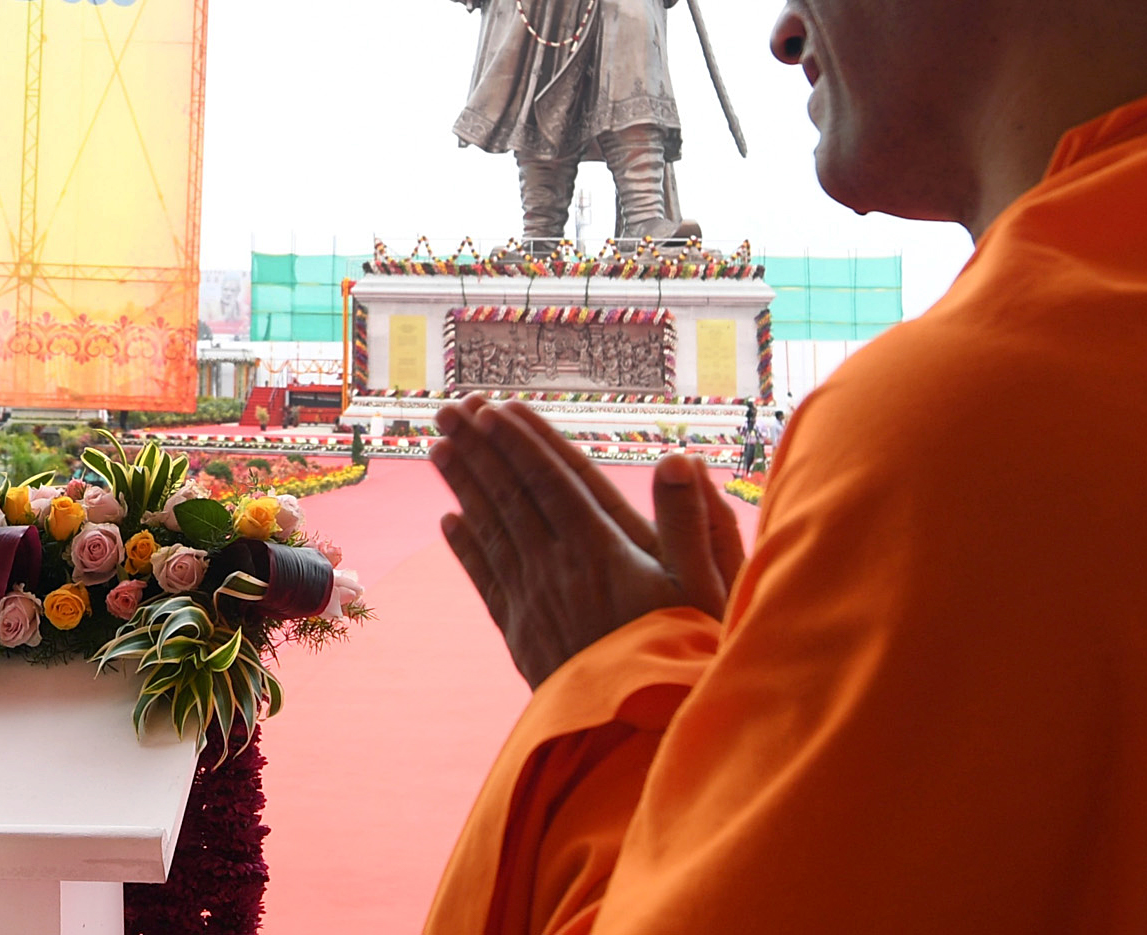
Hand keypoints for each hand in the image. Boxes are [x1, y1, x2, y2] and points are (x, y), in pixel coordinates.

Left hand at [430, 395, 744, 688]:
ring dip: (463, 485)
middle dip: (480, 449)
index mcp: (604, 549)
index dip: (522, 442)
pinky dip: (466, 547)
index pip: (552, 481)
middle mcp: (559, 568)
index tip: (494, 408)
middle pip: (511, 496)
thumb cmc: (689, 658)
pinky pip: (487, 580)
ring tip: (439, 447)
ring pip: (491, 529)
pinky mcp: (523, 635)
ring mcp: (535, 601)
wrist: (642, 739)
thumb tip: (679, 457)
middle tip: (448, 410)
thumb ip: (693, 522)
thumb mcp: (708, 588)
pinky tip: (449, 522)